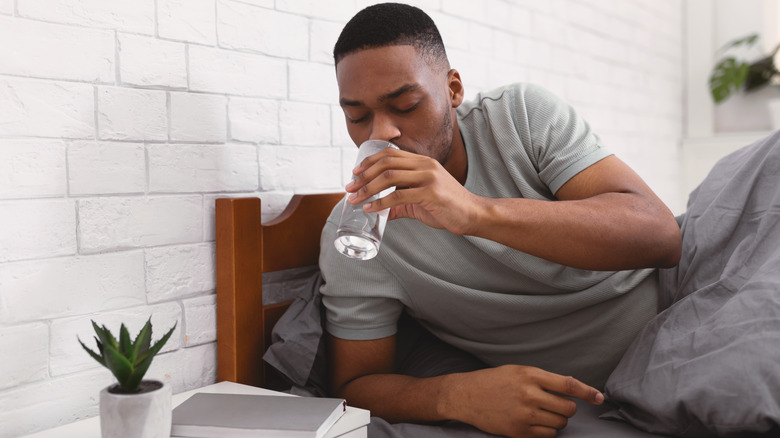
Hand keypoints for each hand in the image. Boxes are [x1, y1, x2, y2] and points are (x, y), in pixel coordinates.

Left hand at [345, 147, 480, 234]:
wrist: (473, 215)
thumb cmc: (448, 208)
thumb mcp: (419, 203)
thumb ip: (399, 205)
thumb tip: (379, 212)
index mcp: (422, 162)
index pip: (390, 154)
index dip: (369, 162)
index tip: (354, 173)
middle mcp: (424, 165)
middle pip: (385, 164)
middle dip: (363, 176)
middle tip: (349, 188)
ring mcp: (428, 177)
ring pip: (389, 178)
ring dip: (367, 189)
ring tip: (354, 199)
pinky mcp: (431, 192)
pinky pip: (398, 196)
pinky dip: (380, 203)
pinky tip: (370, 209)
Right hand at [442, 365, 603, 437]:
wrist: (466, 395)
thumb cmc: (494, 381)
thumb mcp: (519, 371)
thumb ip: (544, 379)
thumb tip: (573, 387)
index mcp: (530, 375)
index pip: (568, 385)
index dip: (588, 392)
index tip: (599, 397)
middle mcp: (529, 394)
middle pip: (568, 408)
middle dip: (568, 409)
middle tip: (557, 406)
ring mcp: (524, 414)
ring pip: (559, 424)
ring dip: (557, 421)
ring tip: (542, 414)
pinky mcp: (519, 431)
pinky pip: (547, 436)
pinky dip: (547, 432)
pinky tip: (536, 423)